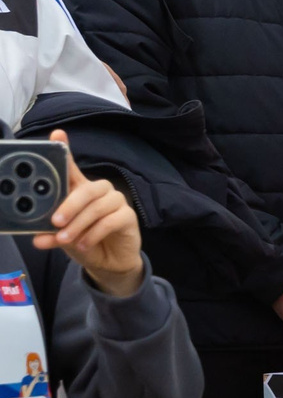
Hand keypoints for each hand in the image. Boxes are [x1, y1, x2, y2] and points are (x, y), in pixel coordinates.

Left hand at [30, 135, 143, 298]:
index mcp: (80, 189)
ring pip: (97, 207)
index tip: (57, 135)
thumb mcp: (61, 236)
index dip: (65, 149)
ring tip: (67, 240)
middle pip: (86, 189)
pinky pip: (111, 221)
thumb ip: (50, 235)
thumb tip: (38, 239)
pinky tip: (85, 244)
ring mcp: (116, 202)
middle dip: (69, 206)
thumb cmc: (84, 241)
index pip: (72, 167)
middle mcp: (99, 191)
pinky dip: (95, 233)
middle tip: (55, 223)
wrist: (108, 262)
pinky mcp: (129, 216)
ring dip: (80, 225)